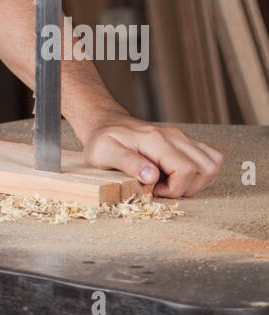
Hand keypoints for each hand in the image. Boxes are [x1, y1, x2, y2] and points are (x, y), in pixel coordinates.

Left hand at [82, 116, 223, 198]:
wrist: (106, 124)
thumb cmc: (103, 141)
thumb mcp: (104, 153)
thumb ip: (128, 162)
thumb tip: (152, 176)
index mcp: (156, 140)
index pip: (186, 169)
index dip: (174, 189)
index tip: (153, 190)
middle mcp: (174, 136)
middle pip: (205, 168)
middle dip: (188, 188)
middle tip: (163, 189)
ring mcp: (181, 138)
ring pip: (212, 163)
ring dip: (198, 181)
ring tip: (171, 184)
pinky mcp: (184, 142)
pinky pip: (209, 157)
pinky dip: (201, 173)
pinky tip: (178, 177)